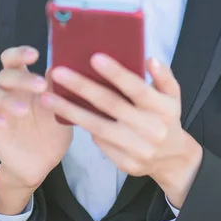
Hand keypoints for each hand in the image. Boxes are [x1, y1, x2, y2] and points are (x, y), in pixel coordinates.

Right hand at [0, 46, 72, 193]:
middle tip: (40, 86)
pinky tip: (2, 123)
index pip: (14, 60)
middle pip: (4, 74)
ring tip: (23, 111)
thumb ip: (58, 89)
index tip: (35, 54)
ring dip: (4, 97)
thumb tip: (61, 66)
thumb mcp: (61, 109)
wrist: (44, 162)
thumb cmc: (53, 128)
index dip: (20, 54)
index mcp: (25, 81)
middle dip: (21, 78)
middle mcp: (8, 90)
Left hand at [41, 55, 202, 207]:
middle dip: (83, 88)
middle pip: (111, 105)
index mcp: (162, 108)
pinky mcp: (124, 163)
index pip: (136, 88)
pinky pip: (99, 142)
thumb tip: (149, 60)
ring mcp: (136, 148)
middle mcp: (149, 128)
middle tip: (58, 72)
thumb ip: (163, 76)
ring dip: (70, 111)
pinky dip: (83, 128)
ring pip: (98, 127)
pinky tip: (64, 115)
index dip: (116, 74)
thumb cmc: (167, 117)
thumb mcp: (173, 95)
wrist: (172, 158)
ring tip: (47, 98)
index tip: (94, 58)